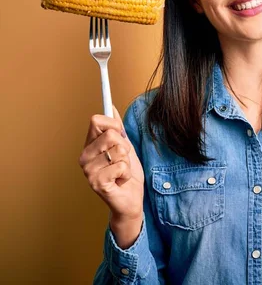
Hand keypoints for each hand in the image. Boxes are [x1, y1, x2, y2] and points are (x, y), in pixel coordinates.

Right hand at [79, 105, 144, 241]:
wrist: (130, 199)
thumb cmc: (127, 174)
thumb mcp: (125, 147)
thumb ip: (117, 129)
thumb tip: (111, 108)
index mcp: (89, 146)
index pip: (96, 120)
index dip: (114, 124)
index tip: (121, 135)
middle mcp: (84, 157)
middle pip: (111, 134)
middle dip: (125, 147)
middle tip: (122, 161)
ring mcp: (88, 171)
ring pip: (119, 151)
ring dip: (127, 162)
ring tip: (121, 172)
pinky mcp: (96, 183)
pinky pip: (121, 166)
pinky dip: (127, 173)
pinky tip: (120, 181)